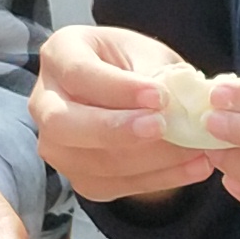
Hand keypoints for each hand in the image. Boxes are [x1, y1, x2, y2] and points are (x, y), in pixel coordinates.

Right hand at [36, 24, 221, 205]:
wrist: (129, 93)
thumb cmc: (134, 64)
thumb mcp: (147, 53)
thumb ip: (156, 75)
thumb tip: (178, 104)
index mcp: (59, 54)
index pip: (79, 74)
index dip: (118, 89)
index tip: (160, 96)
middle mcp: (44, 102)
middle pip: (64, 124)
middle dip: (115, 130)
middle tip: (162, 127)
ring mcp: (55, 144)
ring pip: (89, 162)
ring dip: (148, 160)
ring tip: (195, 149)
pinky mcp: (77, 175)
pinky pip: (112, 185)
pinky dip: (158, 179)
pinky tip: (194, 167)